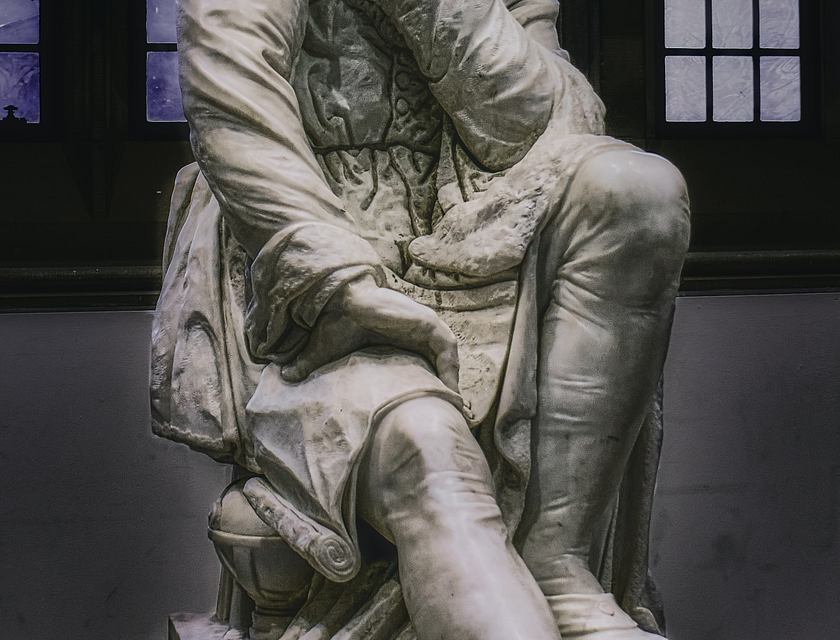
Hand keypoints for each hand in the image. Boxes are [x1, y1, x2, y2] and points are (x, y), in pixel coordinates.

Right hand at [280, 275, 459, 391]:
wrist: (342, 299)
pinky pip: (447, 347)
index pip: (425, 362)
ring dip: (452, 376)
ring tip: (453, 403)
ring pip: (448, 355)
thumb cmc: (338, 321)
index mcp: (402, 337)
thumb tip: (285, 376)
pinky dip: (450, 366)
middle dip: (446, 383)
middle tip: (452, 410)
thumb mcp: (327, 350)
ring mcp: (424, 324)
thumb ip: (312, 364)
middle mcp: (416, 330)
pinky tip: (449, 387)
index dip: (431, 381)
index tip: (432, 405)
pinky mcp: (426, 321)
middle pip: (441, 360)